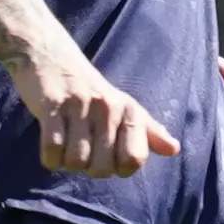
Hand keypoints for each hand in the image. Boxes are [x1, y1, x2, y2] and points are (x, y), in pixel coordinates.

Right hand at [17, 50, 185, 176]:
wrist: (49, 56)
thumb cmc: (90, 90)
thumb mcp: (123, 106)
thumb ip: (148, 131)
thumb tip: (173, 149)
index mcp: (128, 110)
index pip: (133, 159)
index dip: (118, 168)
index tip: (108, 156)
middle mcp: (108, 106)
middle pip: (103, 168)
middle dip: (89, 168)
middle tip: (82, 150)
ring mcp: (79, 104)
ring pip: (76, 161)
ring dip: (67, 162)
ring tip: (66, 144)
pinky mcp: (51, 104)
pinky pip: (52, 149)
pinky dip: (50, 158)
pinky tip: (52, 147)